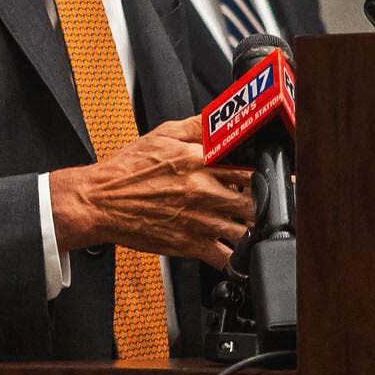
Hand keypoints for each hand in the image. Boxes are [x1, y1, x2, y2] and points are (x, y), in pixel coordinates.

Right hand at [49, 116, 254, 268]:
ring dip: (255, 228)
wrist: (99, 203)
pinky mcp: (191, 246)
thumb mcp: (162, 135)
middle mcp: (204, 192)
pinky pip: (227, 258)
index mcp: (199, 162)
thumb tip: (220, 115)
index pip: (250, 166)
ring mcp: (200, 222)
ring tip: (254, 223)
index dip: (268, 172)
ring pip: (247, 230)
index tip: (275, 175)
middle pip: (256, 200)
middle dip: (266, 202)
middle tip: (269, 201)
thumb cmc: (127, 171)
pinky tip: (241, 250)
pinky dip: (239, 258)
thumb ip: (196, 126)